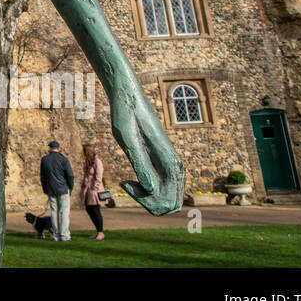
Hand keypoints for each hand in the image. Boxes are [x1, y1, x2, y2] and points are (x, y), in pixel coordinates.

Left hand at [109, 82, 185, 214]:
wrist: (128, 97)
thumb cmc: (125, 113)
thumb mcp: (126, 137)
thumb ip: (140, 162)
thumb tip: (151, 189)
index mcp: (169, 161)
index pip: (169, 200)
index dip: (146, 201)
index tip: (126, 183)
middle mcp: (175, 165)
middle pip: (172, 204)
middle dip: (149, 204)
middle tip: (128, 186)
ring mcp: (171, 164)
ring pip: (170, 198)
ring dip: (148, 199)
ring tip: (129, 184)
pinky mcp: (164, 163)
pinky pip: (165, 189)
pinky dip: (148, 192)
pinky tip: (131, 180)